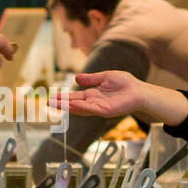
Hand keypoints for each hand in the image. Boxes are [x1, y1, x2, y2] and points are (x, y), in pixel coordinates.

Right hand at [53, 70, 187, 125]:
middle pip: (74, 104)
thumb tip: (75, 79)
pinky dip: (81, 107)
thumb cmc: (125, 84)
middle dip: (61, 104)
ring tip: (55, 105)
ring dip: (67, 107)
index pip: (75, 98)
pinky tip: (72, 105)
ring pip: (80, 108)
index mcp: (92, 95)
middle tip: (48, 103)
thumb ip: (90, 79)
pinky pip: (91, 109)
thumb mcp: (105, 77)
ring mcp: (99, 108)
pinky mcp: (106, 111)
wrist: (140, 91)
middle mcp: (93, 103)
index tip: (52, 97)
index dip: (63, 98)